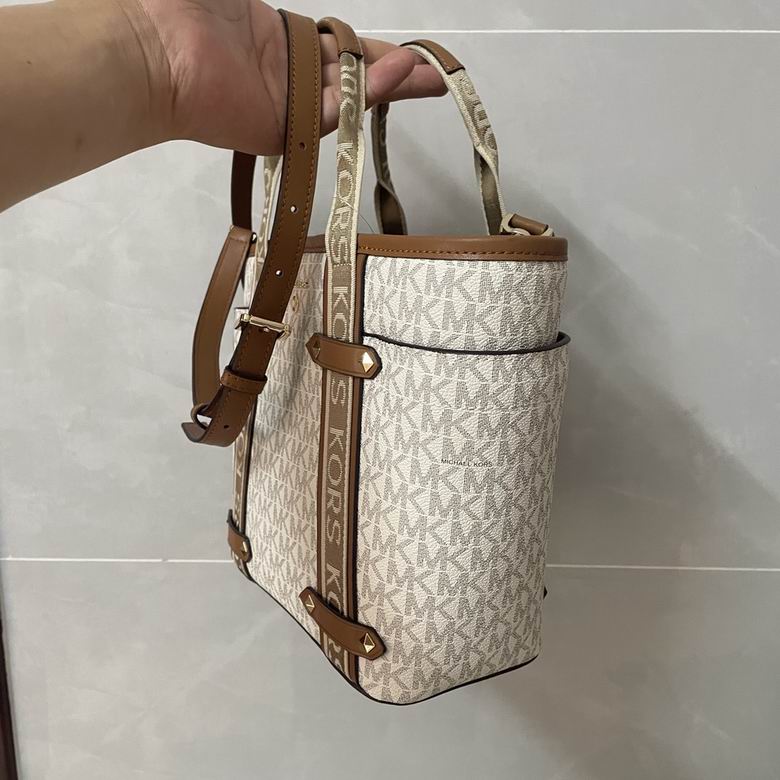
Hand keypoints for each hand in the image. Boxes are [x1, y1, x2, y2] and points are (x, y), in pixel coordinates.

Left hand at [125, 0, 445, 154]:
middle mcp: (287, 75)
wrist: (153, 46)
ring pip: (350, 97)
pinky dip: (368, 95)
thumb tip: (287, 3)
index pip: (337, 49)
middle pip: (351, 77)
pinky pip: (336, 111)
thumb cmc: (187, 7)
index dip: (373, 52)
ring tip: (430, 79)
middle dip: (394, 76)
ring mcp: (287, 106)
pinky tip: (398, 75)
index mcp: (277, 38)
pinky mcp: (286, 129)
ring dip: (391, 87)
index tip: (406, 53)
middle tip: (432, 76)